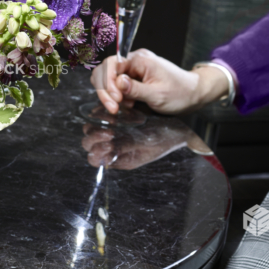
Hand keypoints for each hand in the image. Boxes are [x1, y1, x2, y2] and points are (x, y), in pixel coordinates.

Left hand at [82, 121, 211, 169]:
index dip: (96, 150)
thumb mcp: (146, 144)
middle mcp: (114, 147)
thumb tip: (103, 158)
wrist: (179, 125)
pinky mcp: (118, 119)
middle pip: (89, 143)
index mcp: (120, 158)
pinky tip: (114, 109)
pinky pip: (102, 116)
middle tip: (108, 130)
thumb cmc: (165, 137)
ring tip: (111, 119)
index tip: (108, 141)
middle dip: (94, 135)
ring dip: (97, 123)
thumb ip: (124, 149)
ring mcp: (115, 133)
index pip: (94, 158)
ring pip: (93, 128)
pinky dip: (103, 112)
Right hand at [89, 49, 229, 116]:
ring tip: (122, 106)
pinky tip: (127, 104)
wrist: (193, 93)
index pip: (111, 65)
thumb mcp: (158, 95)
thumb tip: (117, 83)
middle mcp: (135, 60)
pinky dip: (117, 95)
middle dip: (106, 90)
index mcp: (140, 60)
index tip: (115, 101)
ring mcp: (134, 67)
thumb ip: (135, 89)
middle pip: (106, 70)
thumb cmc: (180, 93)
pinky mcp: (134, 76)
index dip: (108, 84)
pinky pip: (117, 83)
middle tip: (114, 108)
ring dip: (110, 93)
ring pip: (108, 77)